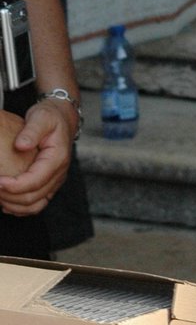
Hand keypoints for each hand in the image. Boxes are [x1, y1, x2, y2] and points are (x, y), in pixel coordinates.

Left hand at [0, 101, 73, 215]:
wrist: (61, 118)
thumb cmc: (50, 117)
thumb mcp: (40, 117)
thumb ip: (31, 131)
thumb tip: (20, 146)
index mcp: (57, 158)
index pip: (35, 180)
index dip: (15, 186)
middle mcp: (59, 173)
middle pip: (34, 197)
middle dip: (10, 196)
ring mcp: (56, 181)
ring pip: (35, 205)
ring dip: (14, 205)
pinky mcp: (50, 184)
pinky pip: (37, 204)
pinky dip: (20, 208)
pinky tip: (5, 202)